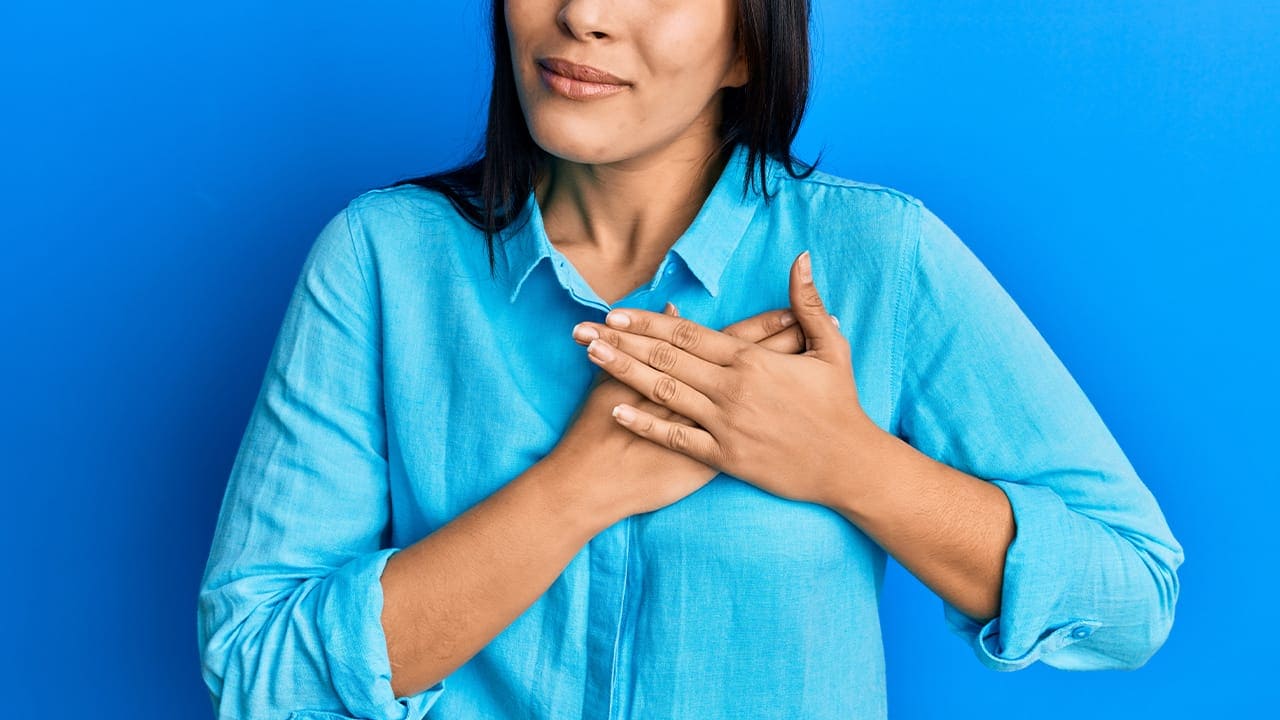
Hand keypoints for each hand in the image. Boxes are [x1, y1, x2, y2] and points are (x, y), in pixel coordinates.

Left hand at [572, 250, 877, 505]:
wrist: (850, 465)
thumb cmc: (840, 405)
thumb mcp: (831, 347)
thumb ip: (808, 303)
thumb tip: (801, 258)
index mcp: (752, 361)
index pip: (688, 334)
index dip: (648, 322)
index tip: (615, 312)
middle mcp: (732, 389)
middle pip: (666, 358)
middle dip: (621, 342)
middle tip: (583, 329)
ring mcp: (726, 425)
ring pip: (664, 393)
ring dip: (623, 373)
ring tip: (591, 356)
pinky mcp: (725, 458)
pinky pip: (677, 439)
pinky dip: (646, 424)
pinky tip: (616, 410)